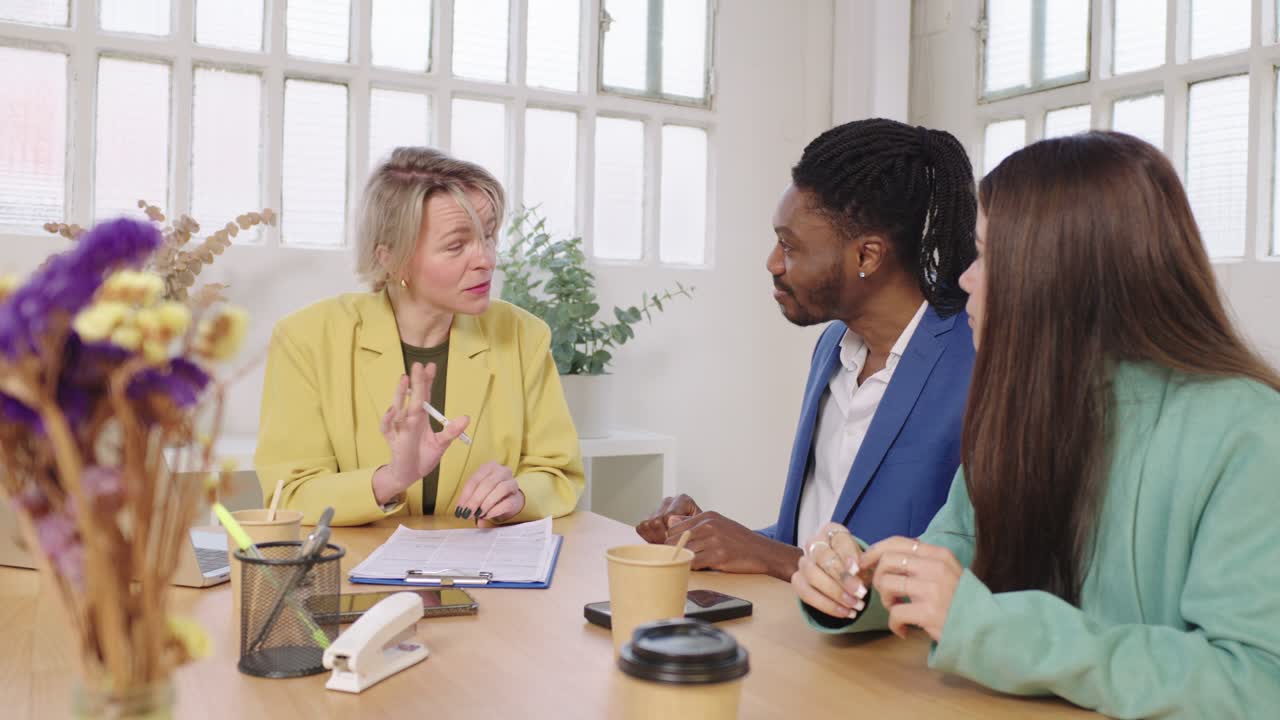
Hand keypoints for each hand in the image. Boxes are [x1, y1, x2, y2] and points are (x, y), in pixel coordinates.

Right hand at [373, 362, 470, 504]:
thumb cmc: (424, 456)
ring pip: (398, 407)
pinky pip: (387, 427)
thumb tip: (466, 418)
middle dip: (416, 382)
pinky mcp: (392, 439)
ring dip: (401, 394)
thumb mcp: (441, 444)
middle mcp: (410, 418)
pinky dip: (388, 419)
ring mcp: (399, 427)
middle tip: (418, 365)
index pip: (425, 395)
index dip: (427, 381)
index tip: (430, 366)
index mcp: (422, 417)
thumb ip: (451, 431)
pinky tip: (394, 410)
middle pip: (413, 397)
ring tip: (405, 379)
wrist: (410, 474)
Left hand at [455, 461, 524, 526]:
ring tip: (478, 514)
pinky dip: (495, 510)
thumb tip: (461, 511)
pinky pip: (507, 503)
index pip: (475, 480)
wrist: (508, 498)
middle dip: (475, 500)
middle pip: (487, 484)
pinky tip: (486, 515)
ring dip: (486, 504)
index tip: (459, 509)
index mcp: (489, 467)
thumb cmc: (489, 493)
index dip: (465, 495)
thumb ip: (469, 499)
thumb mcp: (477, 492)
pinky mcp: (517, 497)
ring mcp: (512, 483)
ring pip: (500, 489)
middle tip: (467, 513)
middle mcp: (502, 471)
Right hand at [635, 494, 702, 543]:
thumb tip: (672, 523)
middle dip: (662, 536)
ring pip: (646, 524)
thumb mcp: (700, 527)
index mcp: (682, 500)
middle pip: (655, 520)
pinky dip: (647, 537)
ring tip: (665, 544)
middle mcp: (668, 502)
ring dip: (654, 537)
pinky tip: (658, 541)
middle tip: (670, 546)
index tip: (675, 542)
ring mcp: (657, 508)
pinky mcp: (649, 516)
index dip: (670, 533)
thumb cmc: (701, 530)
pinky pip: (640, 528)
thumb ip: (687, 524)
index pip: (668, 516)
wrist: (700, 531)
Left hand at [666, 512, 801, 579]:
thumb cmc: (740, 541)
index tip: (671, 549)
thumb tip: (670, 522)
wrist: (763, 552)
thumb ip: (694, 524)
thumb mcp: (718, 524)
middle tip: (675, 560)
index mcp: (707, 516)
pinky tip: (697, 569)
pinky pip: (695, 563)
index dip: (670, 540)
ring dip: (683, 561)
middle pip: (675, 539)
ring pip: (684, 552)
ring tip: (686, 565)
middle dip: (672, 552)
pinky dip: (692, 568)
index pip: (674, 527)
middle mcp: (709, 525)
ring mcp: (714, 541)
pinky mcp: (719, 556)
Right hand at [791, 522, 868, 620]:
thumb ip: (864, 562)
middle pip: (822, 556)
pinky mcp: (797, 580)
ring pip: (811, 575)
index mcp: (832, 532)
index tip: (857, 569)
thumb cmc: (856, 565)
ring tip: (855, 606)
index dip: (847, 555)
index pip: (838, 540)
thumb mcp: (865, 560)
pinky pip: (806, 593)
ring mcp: (803, 562)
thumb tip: (857, 570)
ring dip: (834, 593)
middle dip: (841, 577)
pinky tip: (844, 612)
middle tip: (860, 593)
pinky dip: (826, 605)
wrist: (844, 577)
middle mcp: (814, 544)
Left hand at [862, 536, 961, 640]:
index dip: (874, 551)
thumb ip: (922, 561)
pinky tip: (904, 629)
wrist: (983, 628)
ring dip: (885, 601)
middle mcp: (935, 567)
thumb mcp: (947, 572)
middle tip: (885, 594)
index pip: (897, 542)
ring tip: (897, 610)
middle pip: (887, 561)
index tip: (863, 563)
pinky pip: (895, 613)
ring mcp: (932, 589)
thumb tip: (885, 555)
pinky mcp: (929, 612)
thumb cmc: (960, 601)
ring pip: (886, 584)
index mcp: (938, 554)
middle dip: (878, 578)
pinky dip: (894, 624)